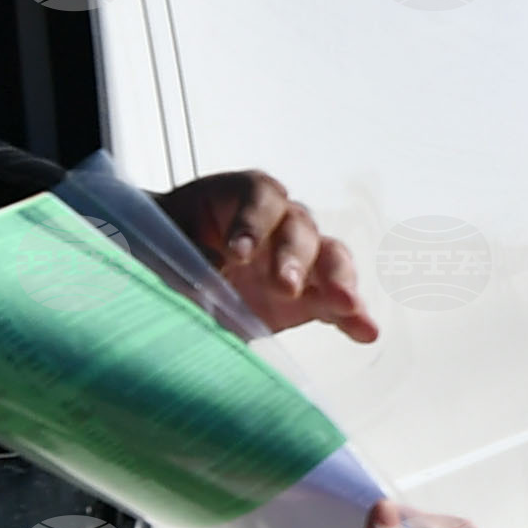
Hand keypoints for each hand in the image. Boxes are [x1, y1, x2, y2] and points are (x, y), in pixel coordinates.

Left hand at [155, 169, 378, 343]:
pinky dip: (352, 316)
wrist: (164, 269)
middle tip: (283, 285)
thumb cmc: (162, 242)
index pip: (259, 197)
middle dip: (295, 257)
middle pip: (300, 228)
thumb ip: (182, 251)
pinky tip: (366, 332)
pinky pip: (335, 302)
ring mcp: (298, 259)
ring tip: (346, 305)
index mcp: (241, 195)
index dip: (252, 221)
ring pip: (330, 258)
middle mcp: (278, 221)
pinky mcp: (307, 297)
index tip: (237, 252)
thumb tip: (209, 267)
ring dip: (338, 280)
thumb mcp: (161, 240)